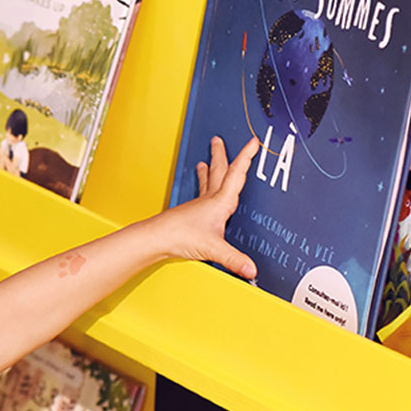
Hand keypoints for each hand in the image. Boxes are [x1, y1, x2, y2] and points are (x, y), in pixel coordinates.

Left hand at [155, 135, 258, 276]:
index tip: (253, 142)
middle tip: (218, 140)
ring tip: (206, 159)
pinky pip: (201, 194)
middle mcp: (210, 200)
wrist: (156, 239)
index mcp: (220, 202)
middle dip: (222, 155)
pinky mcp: (190, 213)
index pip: (237, 174)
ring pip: (208, 181)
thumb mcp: (213, 249)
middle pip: (219, 171)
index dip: (246, 157)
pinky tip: (201, 191)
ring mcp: (198, 205)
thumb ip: (234, 259)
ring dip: (210, 168)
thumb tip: (252, 271)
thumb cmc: (181, 237)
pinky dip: (203, 186)